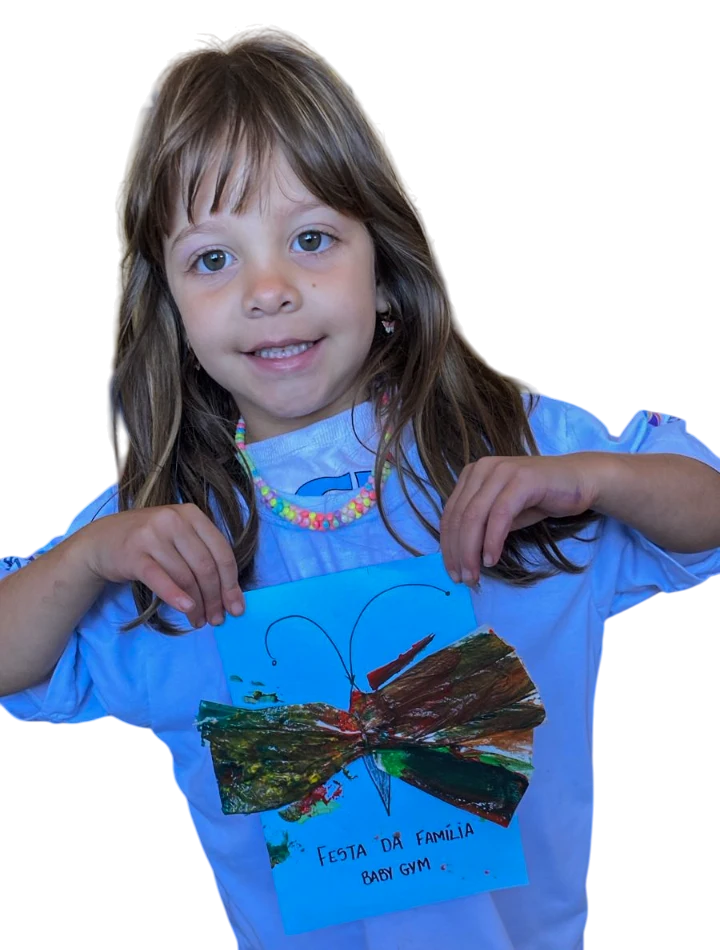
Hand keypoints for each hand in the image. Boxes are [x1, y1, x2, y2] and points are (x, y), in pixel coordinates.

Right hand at [80, 504, 244, 627]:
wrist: (101, 541)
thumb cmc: (149, 542)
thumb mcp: (179, 537)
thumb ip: (203, 556)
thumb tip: (231, 595)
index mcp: (192, 514)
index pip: (222, 551)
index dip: (231, 583)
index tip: (236, 607)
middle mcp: (173, 520)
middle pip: (205, 566)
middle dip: (215, 597)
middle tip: (217, 619)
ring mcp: (152, 535)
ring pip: (185, 576)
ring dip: (197, 604)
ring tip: (200, 621)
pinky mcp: (134, 554)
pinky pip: (161, 579)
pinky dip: (176, 596)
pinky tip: (187, 609)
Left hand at [440, 453, 601, 585]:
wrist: (580, 481)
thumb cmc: (539, 499)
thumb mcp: (503, 514)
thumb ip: (481, 527)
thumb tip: (459, 557)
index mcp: (472, 474)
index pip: (450, 514)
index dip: (447, 545)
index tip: (452, 571)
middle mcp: (482, 469)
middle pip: (459, 517)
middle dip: (457, 552)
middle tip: (463, 579)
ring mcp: (502, 471)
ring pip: (475, 517)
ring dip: (471, 551)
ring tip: (474, 574)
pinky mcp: (522, 479)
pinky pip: (500, 515)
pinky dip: (492, 540)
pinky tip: (492, 559)